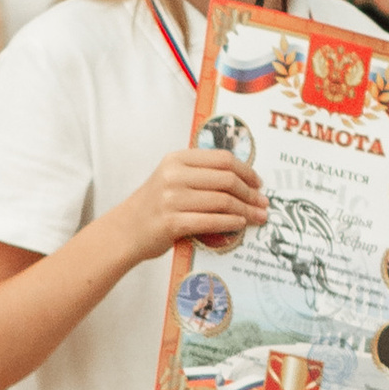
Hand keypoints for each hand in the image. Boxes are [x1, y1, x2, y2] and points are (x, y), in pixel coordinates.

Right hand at [111, 143, 268, 267]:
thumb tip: (243, 180)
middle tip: (263, 202)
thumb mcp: (172, 178)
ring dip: (246, 210)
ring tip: (258, 216)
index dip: (246, 170)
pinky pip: (211, 221)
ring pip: (223, 201)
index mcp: (176, 159)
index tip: (258, 182)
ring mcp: (172, 199)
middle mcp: (174, 176)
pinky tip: (240, 224)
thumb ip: (200, 174)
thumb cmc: (154, 206)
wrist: (125, 231)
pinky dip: (231, 223)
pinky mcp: (172, 223)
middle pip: (226, 179)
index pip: (222, 159)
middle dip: (250, 192)